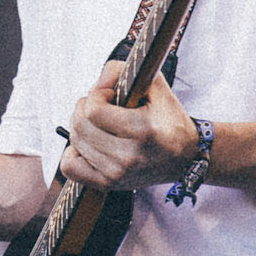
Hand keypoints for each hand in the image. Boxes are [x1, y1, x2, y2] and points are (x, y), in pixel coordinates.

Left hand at [59, 61, 201, 191]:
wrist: (184, 157)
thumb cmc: (170, 121)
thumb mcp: (156, 86)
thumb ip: (124, 71)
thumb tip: (97, 80)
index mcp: (142, 131)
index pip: (94, 110)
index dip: (96, 94)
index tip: (110, 94)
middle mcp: (127, 157)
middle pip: (80, 126)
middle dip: (85, 107)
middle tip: (102, 105)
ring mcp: (116, 174)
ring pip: (75, 142)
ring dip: (82, 127)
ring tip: (100, 124)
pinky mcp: (108, 185)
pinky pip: (70, 166)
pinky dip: (74, 152)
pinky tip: (90, 144)